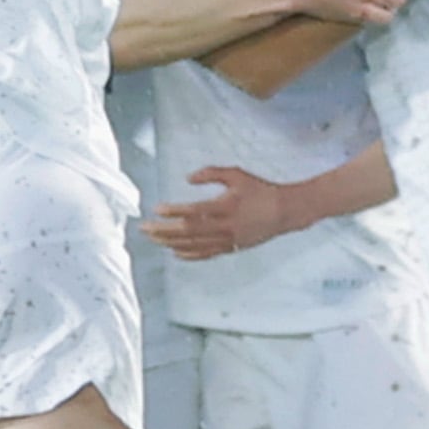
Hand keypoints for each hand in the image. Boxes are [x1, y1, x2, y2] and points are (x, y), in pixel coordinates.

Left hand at [144, 165, 306, 260]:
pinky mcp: (231, 247)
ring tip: (153, 239)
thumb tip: (188, 178)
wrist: (285, 211)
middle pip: (188, 232)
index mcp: (226, 206)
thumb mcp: (237, 174)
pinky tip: (174, 252)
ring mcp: (228, 240)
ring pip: (194, 245)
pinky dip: (189, 255)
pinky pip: (206, 254)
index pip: (193, 211)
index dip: (173, 211)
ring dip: (171, 243)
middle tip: (144, 228)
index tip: (157, 209)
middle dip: (163, 230)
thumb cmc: (260, 190)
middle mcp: (225, 226)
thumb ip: (211, 173)